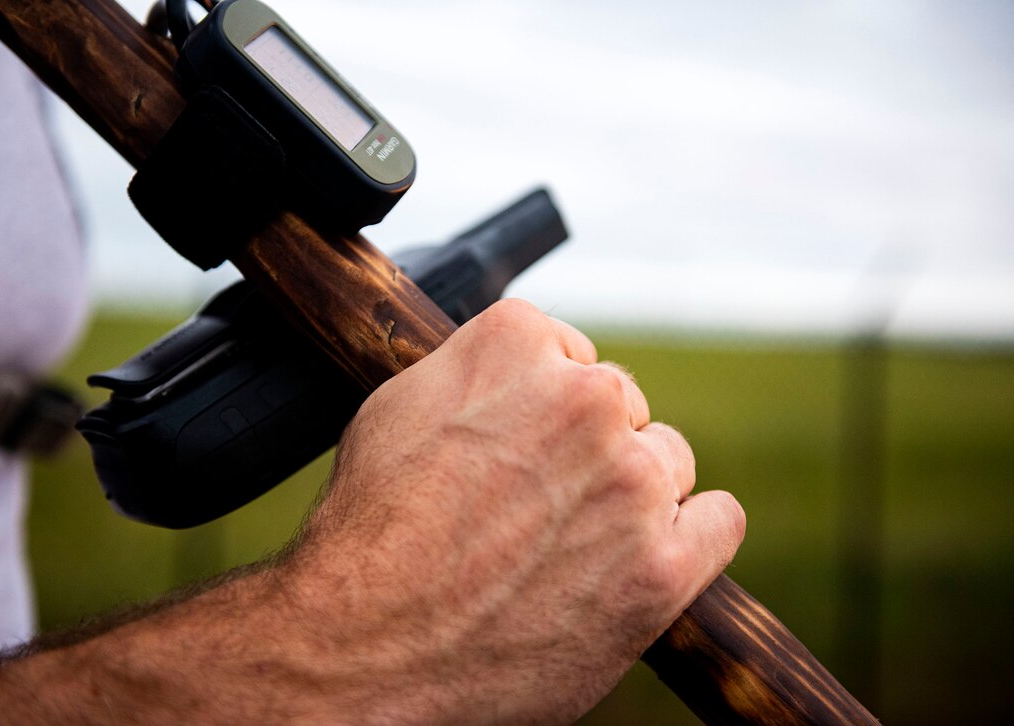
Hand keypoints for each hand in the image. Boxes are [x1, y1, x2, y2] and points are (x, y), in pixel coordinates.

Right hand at [285, 299, 745, 721]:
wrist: (363, 647)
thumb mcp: (399, 409)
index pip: (570, 352)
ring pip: (668, 462)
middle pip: (622, 406)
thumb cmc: (369, 534)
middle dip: (587, 449)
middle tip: (538, 505)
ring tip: (572, 545)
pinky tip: (651, 556)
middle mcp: (585, 398)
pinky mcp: (663, 565)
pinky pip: (720, 521)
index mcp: (517, 343)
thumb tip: (521, 367)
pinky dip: (694, 536)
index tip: (523, 445)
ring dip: (633, 495)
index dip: (544, 406)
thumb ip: (475, 370)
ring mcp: (630, 482)